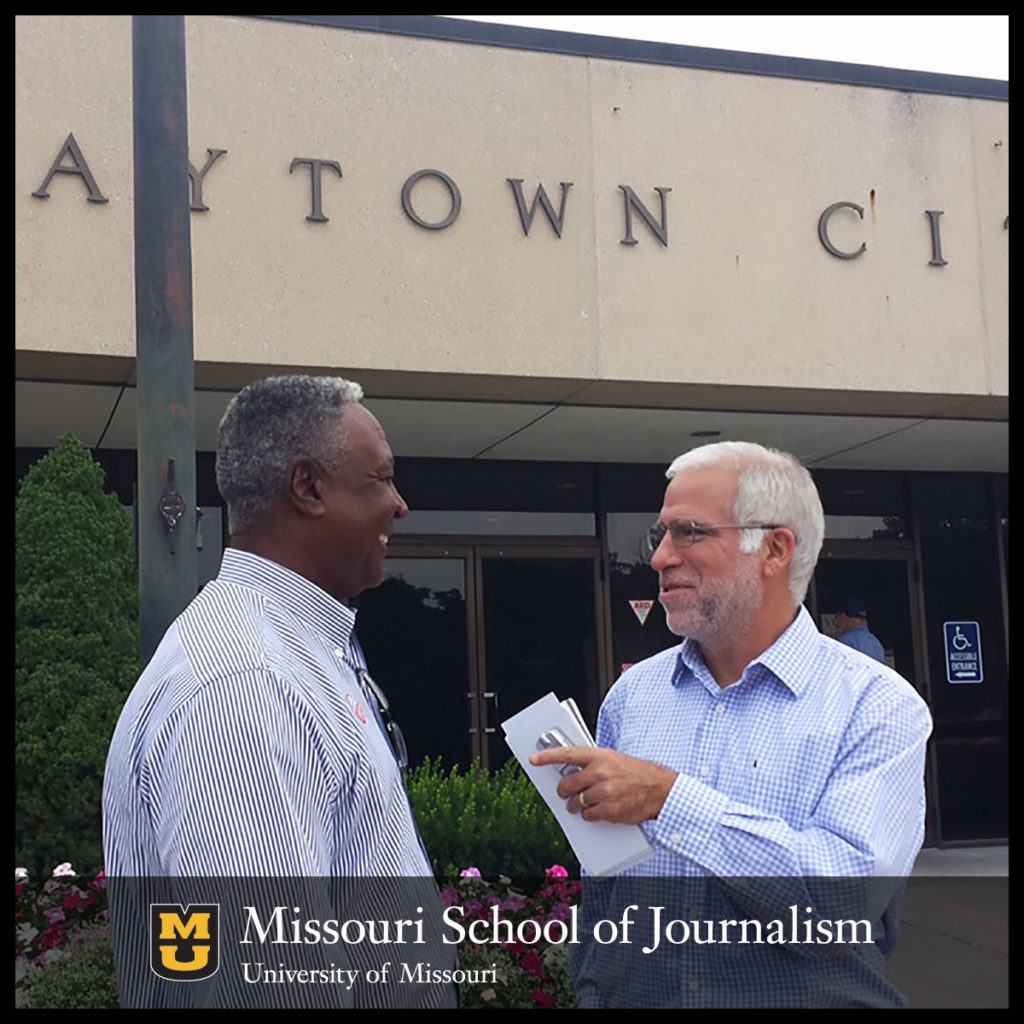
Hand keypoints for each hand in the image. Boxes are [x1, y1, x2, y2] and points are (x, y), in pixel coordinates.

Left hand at [529, 746, 676, 823]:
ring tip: (580, 804)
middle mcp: (599, 772)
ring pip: (576, 803)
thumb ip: (593, 763)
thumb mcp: (613, 759)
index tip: (534, 759)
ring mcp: (604, 792)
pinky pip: (588, 815)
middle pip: (567, 784)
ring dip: (575, 806)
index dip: (547, 757)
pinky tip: (596, 811)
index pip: (567, 754)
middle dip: (563, 791)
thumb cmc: (636, 772)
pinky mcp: (609, 809)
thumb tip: (572, 769)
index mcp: (599, 756)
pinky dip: (589, 815)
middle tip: (564, 793)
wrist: (659, 789)